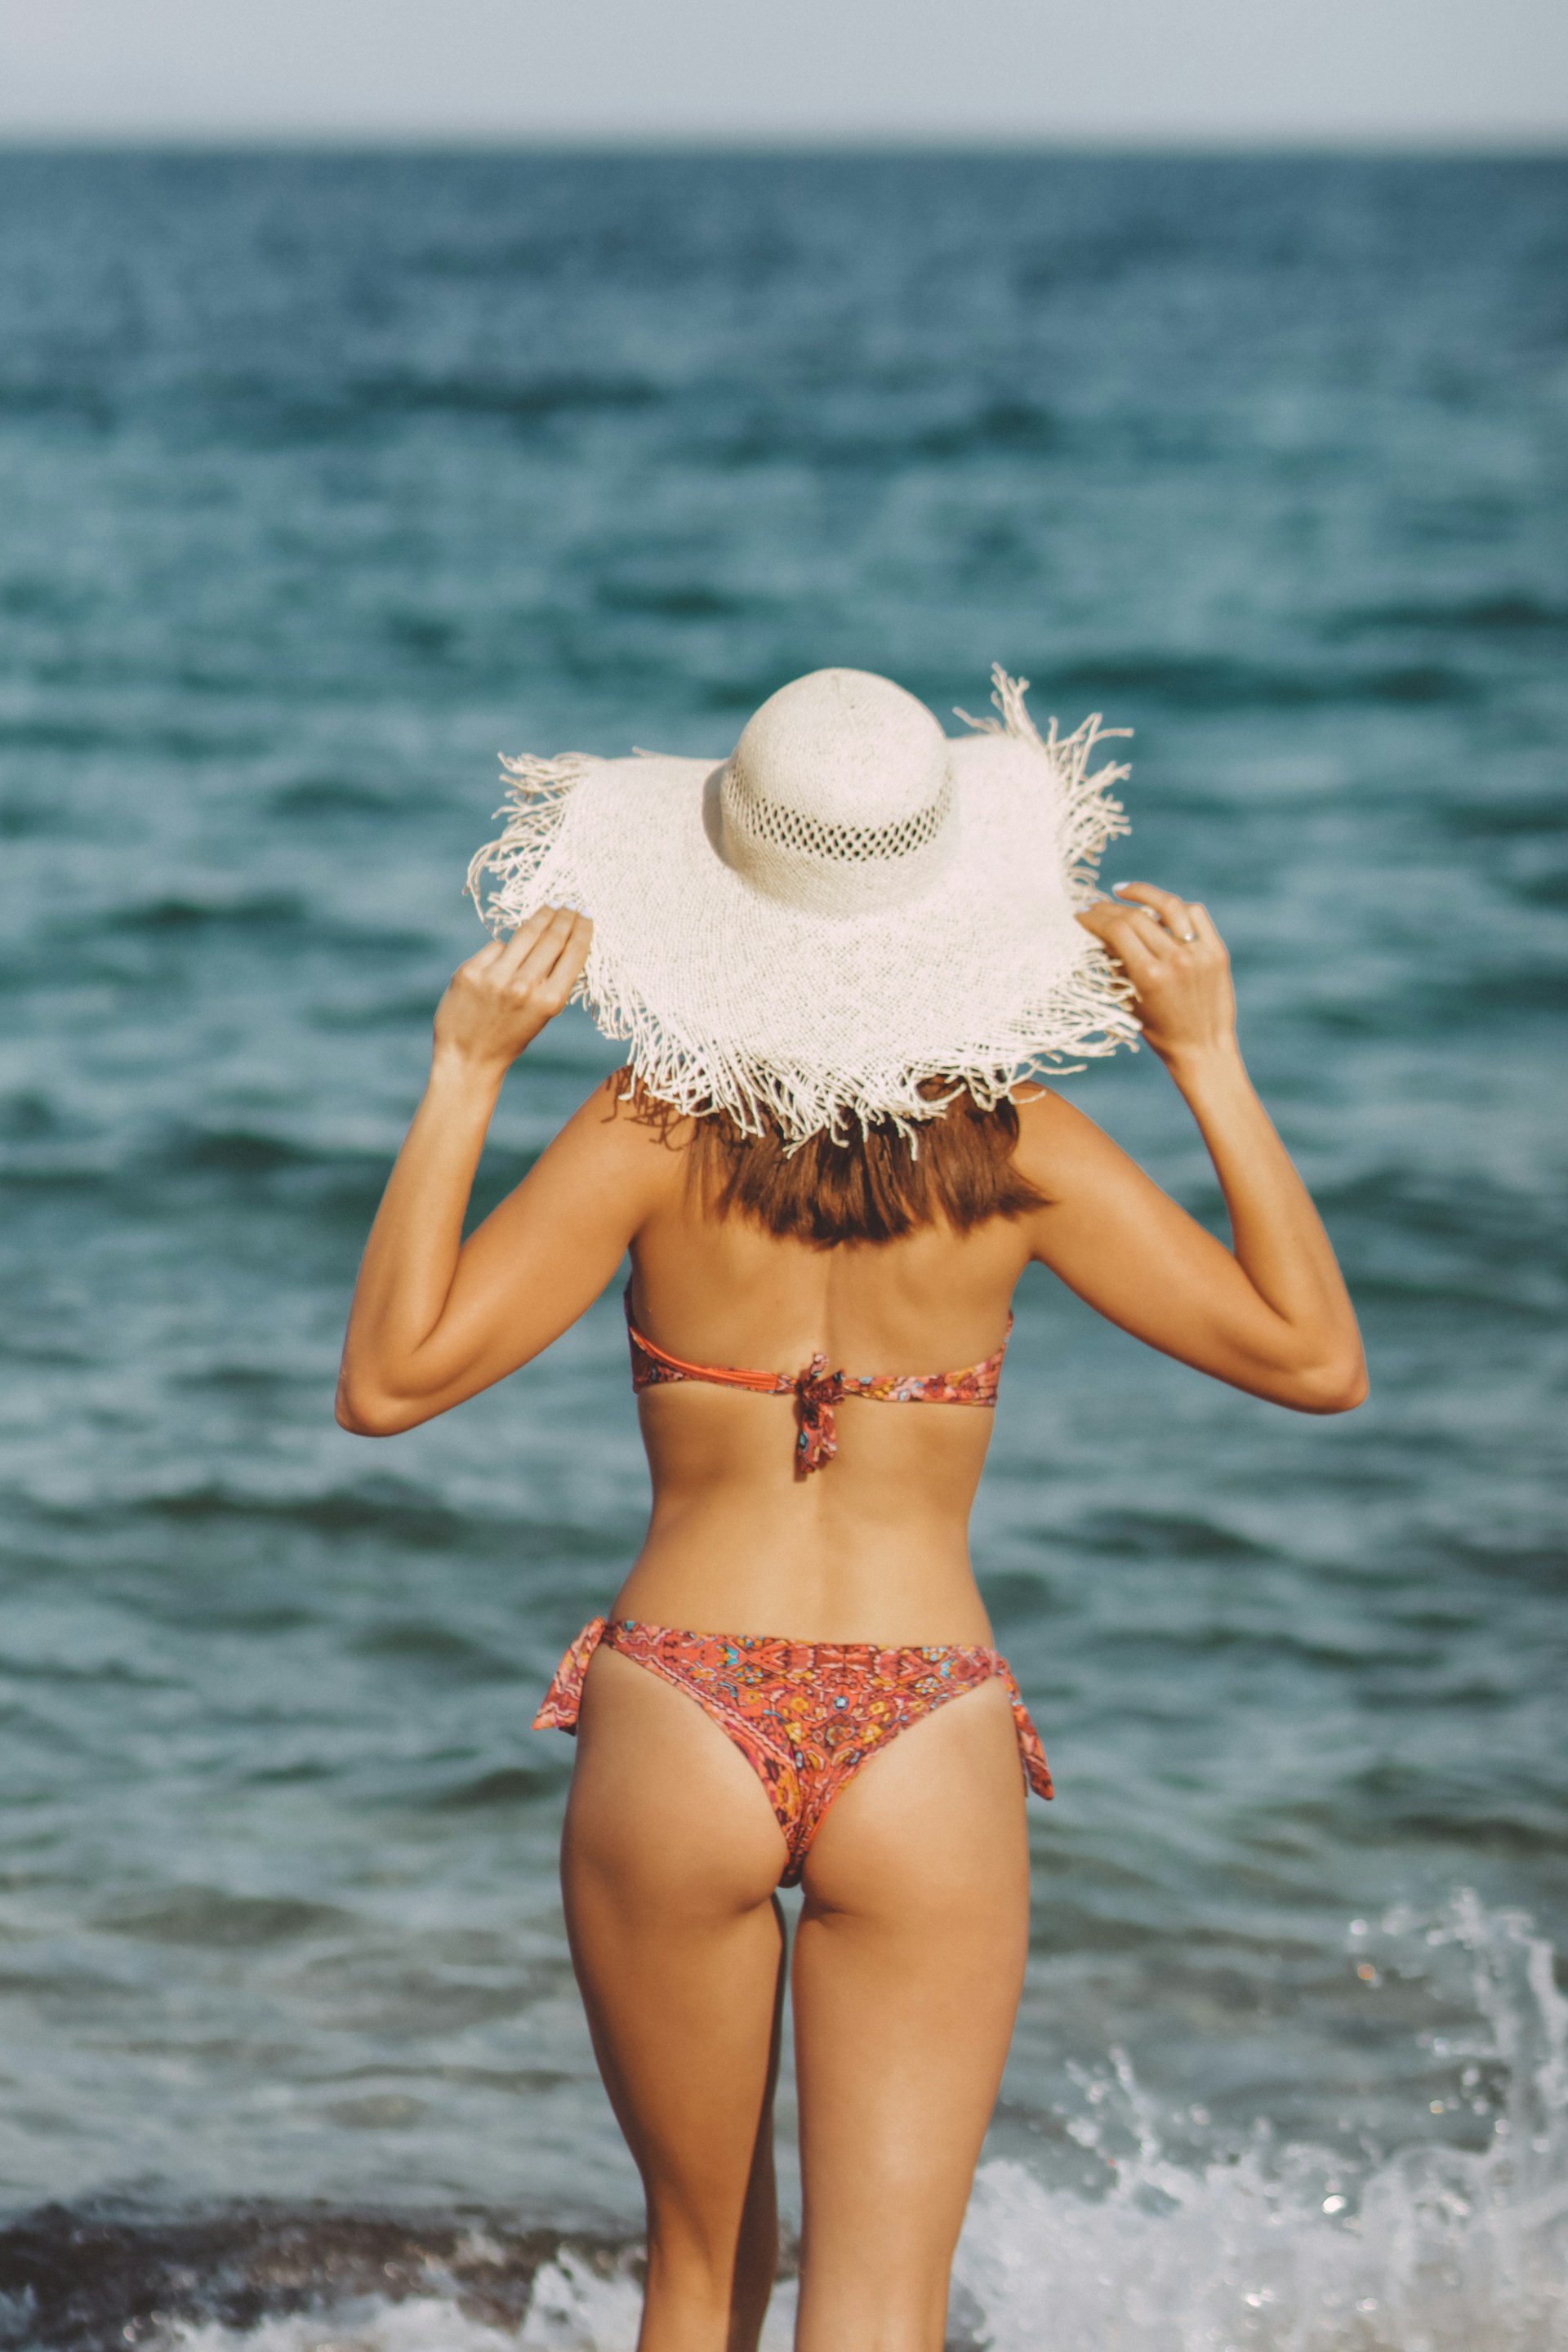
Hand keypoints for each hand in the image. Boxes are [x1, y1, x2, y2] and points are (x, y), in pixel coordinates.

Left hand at [432, 905, 592, 1077]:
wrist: (468, 1059)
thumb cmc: (510, 1038)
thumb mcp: (542, 1015)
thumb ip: (552, 982)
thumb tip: (563, 941)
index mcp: (549, 1000)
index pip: (573, 953)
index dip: (582, 929)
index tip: (585, 915)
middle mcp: (524, 986)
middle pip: (551, 937)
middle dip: (563, 917)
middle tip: (569, 905)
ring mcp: (494, 977)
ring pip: (524, 935)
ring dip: (539, 918)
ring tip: (548, 910)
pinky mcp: (469, 972)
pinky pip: (495, 948)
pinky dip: (503, 949)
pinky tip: (507, 955)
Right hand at [1076, 883, 1236, 1069]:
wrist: (1203, 1048)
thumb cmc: (1159, 1031)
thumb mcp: (1130, 1001)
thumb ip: (1116, 967)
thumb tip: (1100, 935)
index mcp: (1149, 975)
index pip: (1116, 930)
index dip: (1094, 918)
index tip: (1081, 914)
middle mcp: (1175, 959)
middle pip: (1135, 916)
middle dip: (1109, 908)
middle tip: (1094, 906)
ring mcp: (1199, 952)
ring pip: (1167, 906)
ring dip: (1141, 894)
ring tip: (1123, 891)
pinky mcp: (1216, 951)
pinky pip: (1195, 914)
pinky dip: (1175, 908)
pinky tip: (1159, 910)